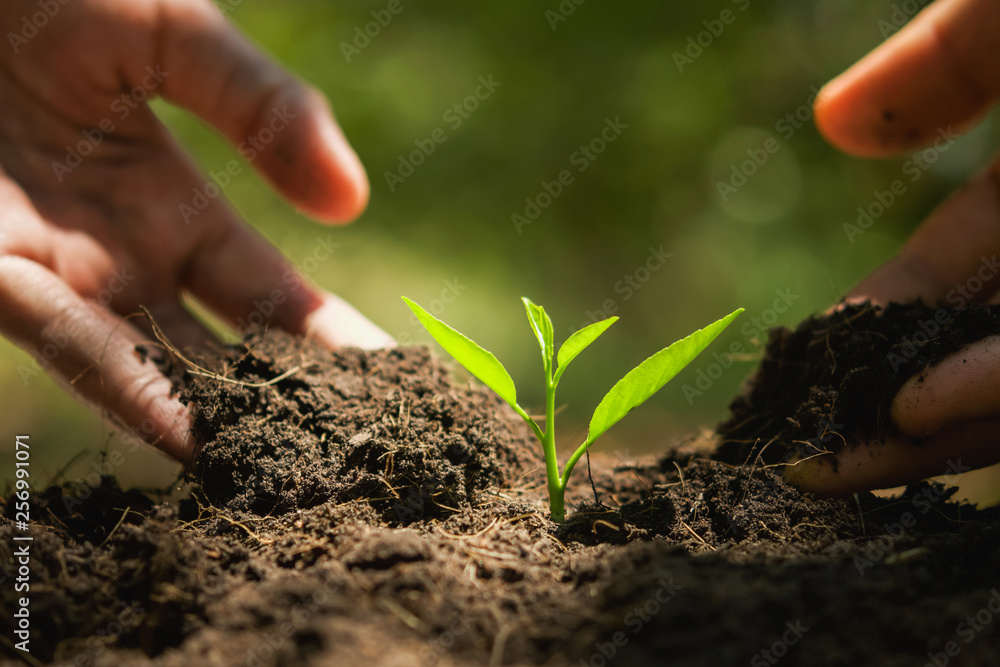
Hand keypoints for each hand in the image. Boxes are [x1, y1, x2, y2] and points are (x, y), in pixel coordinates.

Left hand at [0, 0, 392, 462]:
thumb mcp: (178, 34)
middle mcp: (122, 264)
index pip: (273, 301)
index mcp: (172, 210)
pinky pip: (71, 342)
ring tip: (293, 475)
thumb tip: (352, 202)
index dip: (336, 343)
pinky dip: (132, 389)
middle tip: (370, 454)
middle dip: (292, 406)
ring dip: (219, 425)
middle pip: (224, 356)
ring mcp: (57, 278)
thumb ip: (265, 107)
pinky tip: (192, 435)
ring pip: (152, 373)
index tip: (402, 383)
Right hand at [786, 0, 999, 494]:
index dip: (873, 323)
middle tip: (799, 460)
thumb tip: (831, 125)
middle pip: (975, 348)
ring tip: (837, 461)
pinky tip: (920, 411)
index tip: (800, 368)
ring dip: (931, 430)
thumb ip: (944, 60)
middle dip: (885, 409)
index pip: (952, 270)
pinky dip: (996, 397)